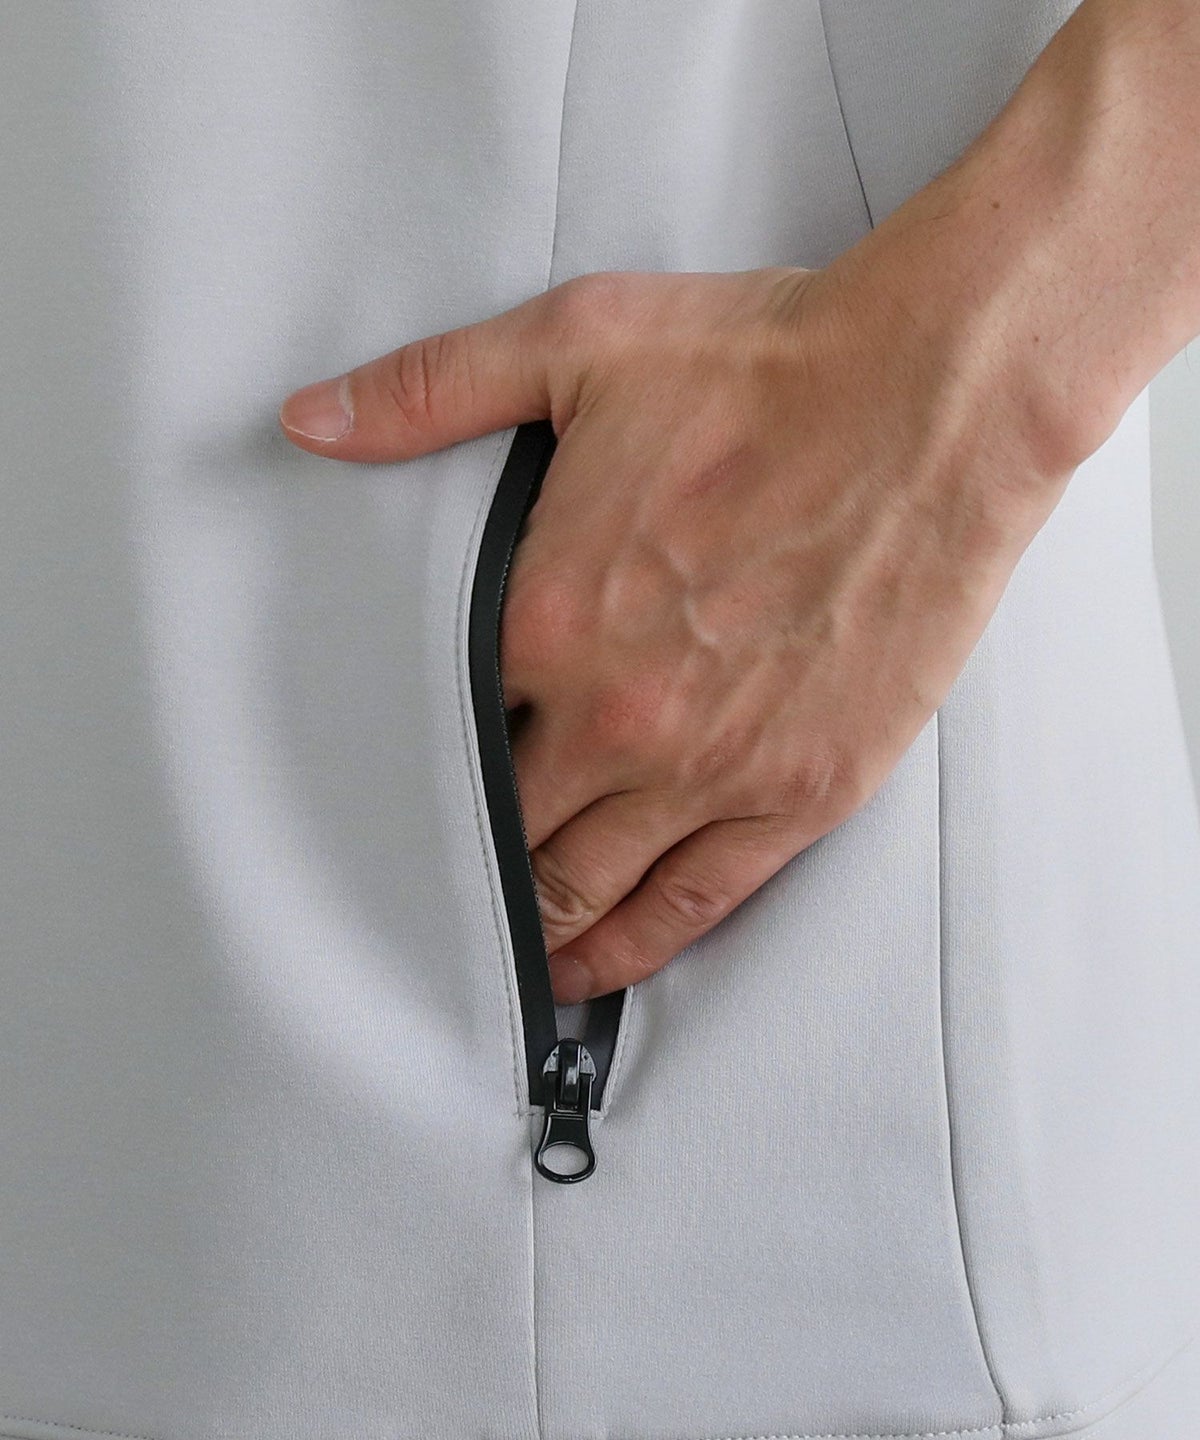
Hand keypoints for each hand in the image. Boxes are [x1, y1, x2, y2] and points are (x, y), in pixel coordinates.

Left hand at [278, 261, 1068, 1002]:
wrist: (932, 400)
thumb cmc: (767, 369)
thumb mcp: (575, 345)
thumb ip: (431, 392)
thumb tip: (311, 420)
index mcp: (545, 617)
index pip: (440, 730)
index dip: (412, 763)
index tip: (392, 786)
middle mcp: (617, 715)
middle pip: (504, 828)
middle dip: (467, 855)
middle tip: (435, 880)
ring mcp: (712, 767)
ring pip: (587, 890)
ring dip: (534, 932)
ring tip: (502, 956)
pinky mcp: (802, 791)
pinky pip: (696, 904)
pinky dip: (635, 949)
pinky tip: (598, 969)